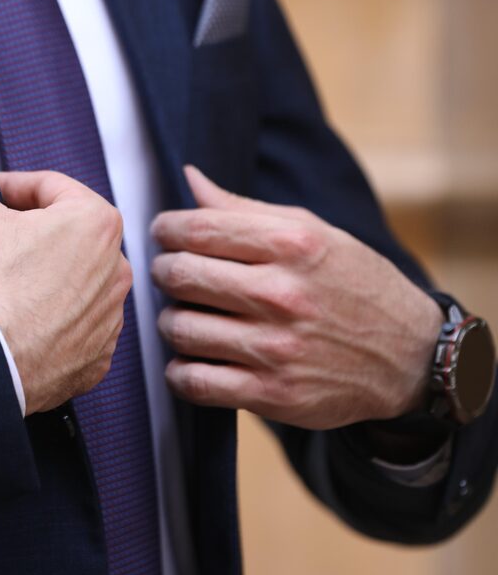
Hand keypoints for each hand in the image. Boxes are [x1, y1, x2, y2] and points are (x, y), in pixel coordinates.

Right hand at [0, 147, 130, 415]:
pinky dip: (53, 322)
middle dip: (33, 232)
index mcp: (97, 222)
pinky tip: (21, 322)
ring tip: (6, 284)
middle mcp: (116, 268)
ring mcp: (110, 317)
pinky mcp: (97, 357)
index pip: (52, 187)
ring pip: (75, 283)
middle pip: (69, 235)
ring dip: (46, 277)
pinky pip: (76, 328)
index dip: (13, 186)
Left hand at [150, 166, 441, 429]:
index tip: (164, 234)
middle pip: (180, 275)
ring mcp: (276, 347)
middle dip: (163, 271)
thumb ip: (246, 210)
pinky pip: (193, 381)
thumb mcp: (314, 232)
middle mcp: (282, 294)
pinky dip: (180, 371)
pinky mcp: (272, 394)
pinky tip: (192, 359)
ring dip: (171, 321)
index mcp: (292, 245)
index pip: (198, 228)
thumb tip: (191, 180)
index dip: (166, 229)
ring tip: (186, 315)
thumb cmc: (354, 284)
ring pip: (179, 328)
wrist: (409, 356)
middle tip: (170, 273)